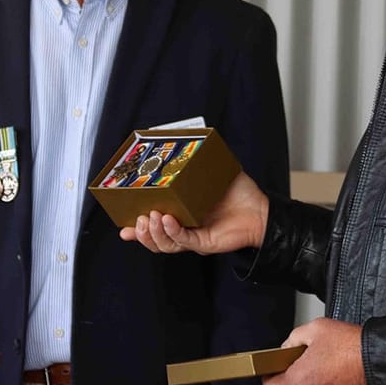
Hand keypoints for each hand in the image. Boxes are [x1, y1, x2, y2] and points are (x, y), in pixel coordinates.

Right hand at [119, 171, 268, 254]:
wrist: (262, 210)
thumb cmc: (239, 193)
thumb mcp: (212, 174)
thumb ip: (197, 162)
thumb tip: (184, 140)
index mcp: (182, 216)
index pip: (155, 225)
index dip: (137, 227)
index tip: (124, 224)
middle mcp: (185, 229)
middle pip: (155, 238)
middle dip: (142, 231)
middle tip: (137, 218)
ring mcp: (194, 238)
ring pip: (165, 243)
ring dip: (154, 232)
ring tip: (150, 217)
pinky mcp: (205, 243)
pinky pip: (183, 241)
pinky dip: (173, 231)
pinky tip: (167, 220)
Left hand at [264, 318, 365, 384]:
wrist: (378, 358)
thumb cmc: (350, 347)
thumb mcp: (315, 329)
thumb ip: (294, 338)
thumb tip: (288, 346)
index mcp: (298, 380)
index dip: (269, 374)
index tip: (272, 367)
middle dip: (287, 379)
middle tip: (292, 366)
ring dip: (304, 382)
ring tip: (314, 368)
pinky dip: (320, 383)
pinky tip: (327, 373)